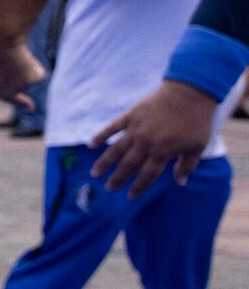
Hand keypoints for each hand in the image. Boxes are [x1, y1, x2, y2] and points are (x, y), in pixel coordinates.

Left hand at [0, 32, 42, 102]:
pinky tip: (26, 58)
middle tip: (26, 97)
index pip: (4, 97)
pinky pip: (38, 73)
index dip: (15, 101)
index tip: (30, 107)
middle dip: (20, 89)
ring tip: (12, 55)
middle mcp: (6, 92)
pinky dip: (35, 66)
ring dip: (24, 67)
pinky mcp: (33, 79)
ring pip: (28, 76)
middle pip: (17, 86)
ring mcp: (20, 87)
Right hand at [87, 79, 220, 195]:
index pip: (147, 175)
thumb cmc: (197, 121)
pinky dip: (101, 136)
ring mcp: (135, 129)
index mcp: (162, 152)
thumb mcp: (198, 147)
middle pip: (128, 165)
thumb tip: (180, 182)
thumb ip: (187, 165)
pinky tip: (91, 144)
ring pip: (116, 150)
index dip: (139, 186)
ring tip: (95, 173)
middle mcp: (145, 143)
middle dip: (118, 178)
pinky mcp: (130, 116)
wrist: (190, 93)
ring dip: (105, 163)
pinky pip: (112, 128)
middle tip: (109, 188)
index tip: (130, 196)